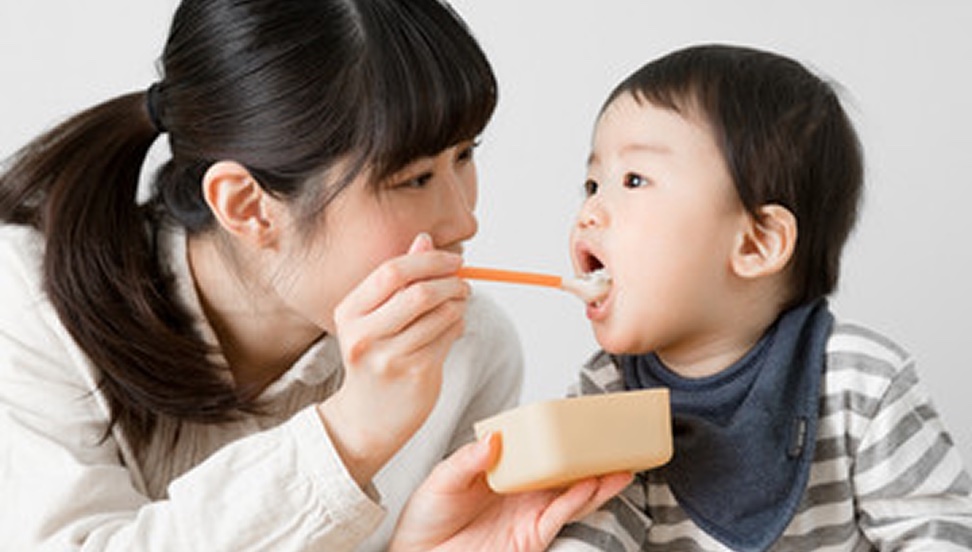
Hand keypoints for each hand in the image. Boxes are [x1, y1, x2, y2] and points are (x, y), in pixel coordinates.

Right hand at [318, 233, 469, 486]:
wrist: (366, 418)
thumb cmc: (374, 358)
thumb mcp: (375, 317)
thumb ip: (399, 280)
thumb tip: (424, 240)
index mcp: (349, 312)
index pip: (392, 271)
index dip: (429, 260)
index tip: (453, 260)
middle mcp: (364, 335)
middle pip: (419, 292)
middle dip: (450, 282)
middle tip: (463, 283)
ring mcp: (390, 357)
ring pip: (441, 315)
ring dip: (459, 304)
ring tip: (459, 305)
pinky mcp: (416, 374)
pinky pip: (449, 337)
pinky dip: (459, 326)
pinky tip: (453, 328)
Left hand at [389, 433, 632, 551]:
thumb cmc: (426, 519)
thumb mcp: (441, 480)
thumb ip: (467, 460)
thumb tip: (493, 439)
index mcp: (503, 469)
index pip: (535, 447)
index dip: (557, 433)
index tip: (578, 416)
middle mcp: (522, 489)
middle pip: (563, 469)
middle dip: (590, 455)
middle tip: (616, 438)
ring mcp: (530, 512)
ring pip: (572, 492)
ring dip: (598, 478)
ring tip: (621, 463)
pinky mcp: (532, 536)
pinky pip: (562, 515)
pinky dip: (580, 500)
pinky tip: (594, 485)